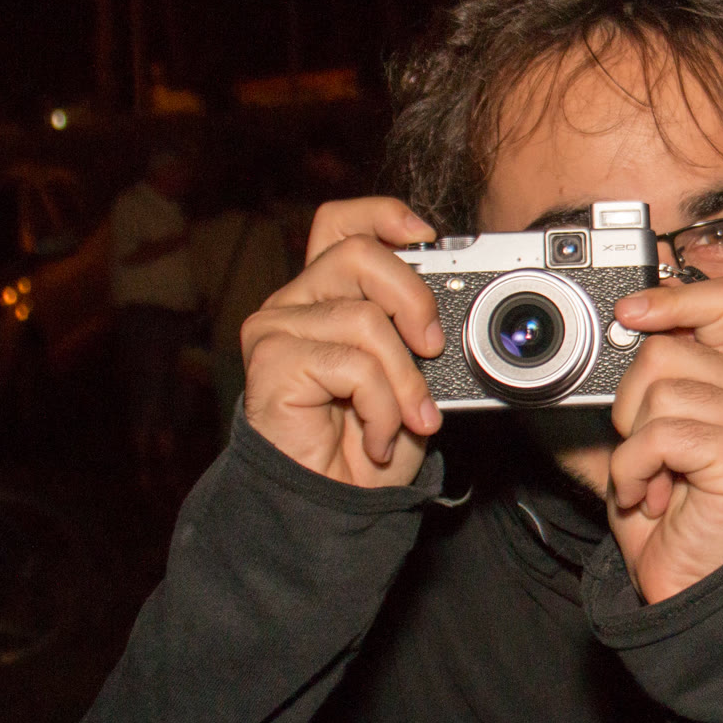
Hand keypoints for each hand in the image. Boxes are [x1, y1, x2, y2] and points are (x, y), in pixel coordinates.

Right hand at [240, 198, 445, 487]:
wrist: (332, 507)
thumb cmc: (365, 445)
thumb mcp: (409, 378)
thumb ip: (417, 333)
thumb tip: (449, 312)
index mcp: (326, 296)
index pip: (342, 222)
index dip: (384, 215)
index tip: (427, 236)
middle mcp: (295, 302)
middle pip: (359, 253)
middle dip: (413, 298)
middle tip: (433, 348)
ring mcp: (277, 328)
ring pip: (366, 319)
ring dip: (404, 381)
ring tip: (406, 420)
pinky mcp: (272, 360)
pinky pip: (352, 364)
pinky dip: (382, 409)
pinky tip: (376, 439)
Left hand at [604, 276, 722, 604]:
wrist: (688, 584)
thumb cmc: (667, 516)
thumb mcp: (641, 435)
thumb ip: (638, 384)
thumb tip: (613, 333)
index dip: (672, 298)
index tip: (629, 314)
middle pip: (664, 350)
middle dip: (628, 408)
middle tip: (645, 458)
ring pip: (659, 392)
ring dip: (631, 448)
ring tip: (651, 483)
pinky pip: (662, 435)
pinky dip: (635, 471)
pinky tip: (651, 499)